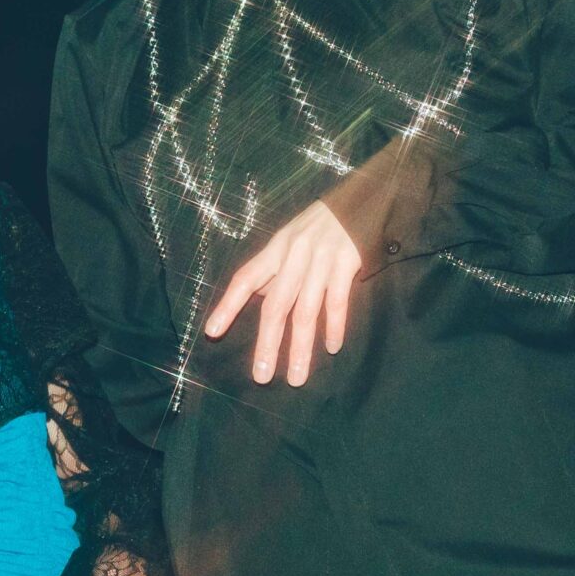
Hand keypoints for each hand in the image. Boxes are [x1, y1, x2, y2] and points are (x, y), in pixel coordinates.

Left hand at [203, 201, 362, 385]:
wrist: (361, 199)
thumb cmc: (320, 226)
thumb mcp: (290, 239)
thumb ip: (275, 270)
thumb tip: (257, 298)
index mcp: (276, 249)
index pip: (246, 278)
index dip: (229, 305)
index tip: (213, 332)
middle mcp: (294, 254)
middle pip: (276, 305)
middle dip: (268, 343)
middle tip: (262, 376)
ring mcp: (321, 259)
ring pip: (307, 310)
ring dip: (300, 347)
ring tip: (296, 376)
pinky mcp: (347, 263)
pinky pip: (338, 301)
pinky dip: (334, 326)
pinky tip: (330, 347)